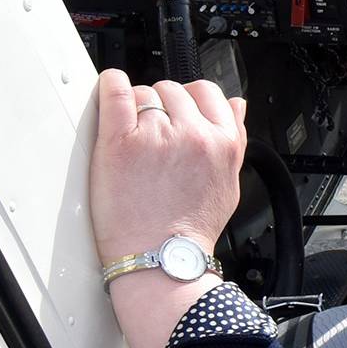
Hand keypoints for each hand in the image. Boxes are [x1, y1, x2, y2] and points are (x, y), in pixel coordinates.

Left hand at [91, 70, 248, 347]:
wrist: (160, 260)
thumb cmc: (190, 230)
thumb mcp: (229, 184)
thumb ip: (235, 139)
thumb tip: (237, 105)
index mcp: (223, 142)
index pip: (208, 93)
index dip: (190, 101)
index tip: (177, 114)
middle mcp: (193, 134)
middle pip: (173, 90)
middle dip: (162, 107)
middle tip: (152, 138)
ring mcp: (156, 135)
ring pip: (144, 93)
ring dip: (137, 109)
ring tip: (134, 142)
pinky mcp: (120, 141)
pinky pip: (115, 91)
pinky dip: (110, 86)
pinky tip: (109, 94)